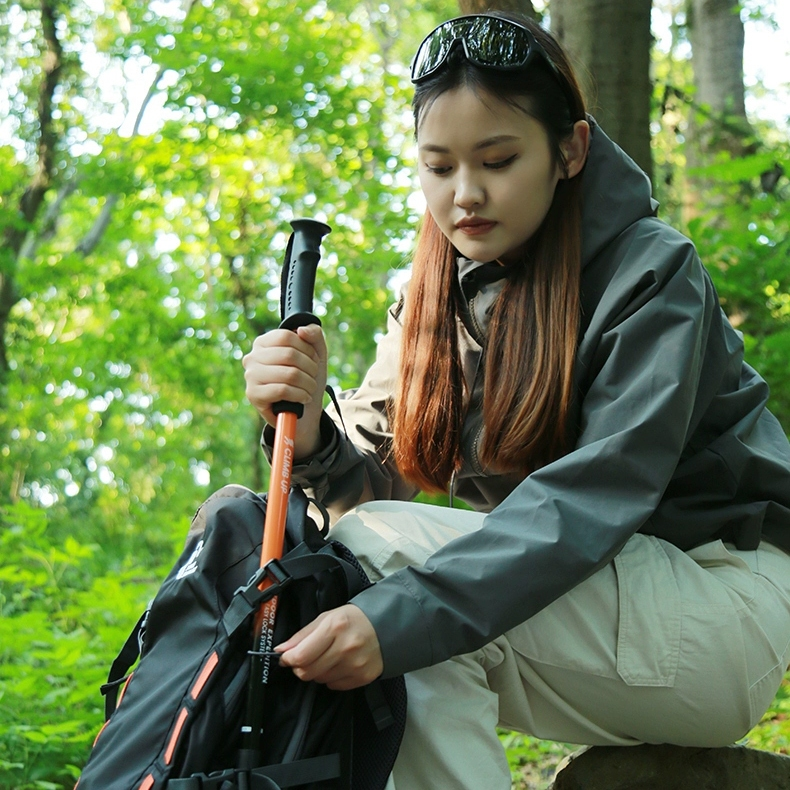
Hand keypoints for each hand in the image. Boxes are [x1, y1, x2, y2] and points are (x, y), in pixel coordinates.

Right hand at [242, 324, 327, 457]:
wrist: (303, 409)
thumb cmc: (306, 378)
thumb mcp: (315, 353)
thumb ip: (314, 335)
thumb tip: (301, 329)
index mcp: (263, 343)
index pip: (287, 336)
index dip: (307, 348)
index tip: (314, 359)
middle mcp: (252, 357)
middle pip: (289, 354)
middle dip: (310, 367)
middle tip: (314, 377)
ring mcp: (250, 376)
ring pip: (289, 374)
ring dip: (308, 383)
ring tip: (310, 389)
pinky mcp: (253, 395)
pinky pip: (282, 390)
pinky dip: (300, 394)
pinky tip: (304, 398)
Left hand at [276, 604, 383, 690]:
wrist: (387, 627)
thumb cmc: (353, 620)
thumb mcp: (327, 618)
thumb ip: (302, 635)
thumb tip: (281, 650)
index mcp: (335, 628)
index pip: (301, 655)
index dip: (288, 659)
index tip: (286, 657)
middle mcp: (345, 648)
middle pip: (308, 671)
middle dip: (300, 667)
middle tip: (304, 658)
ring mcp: (355, 665)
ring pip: (319, 680)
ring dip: (316, 671)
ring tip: (326, 657)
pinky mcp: (362, 677)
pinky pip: (334, 686)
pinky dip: (331, 677)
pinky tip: (338, 664)